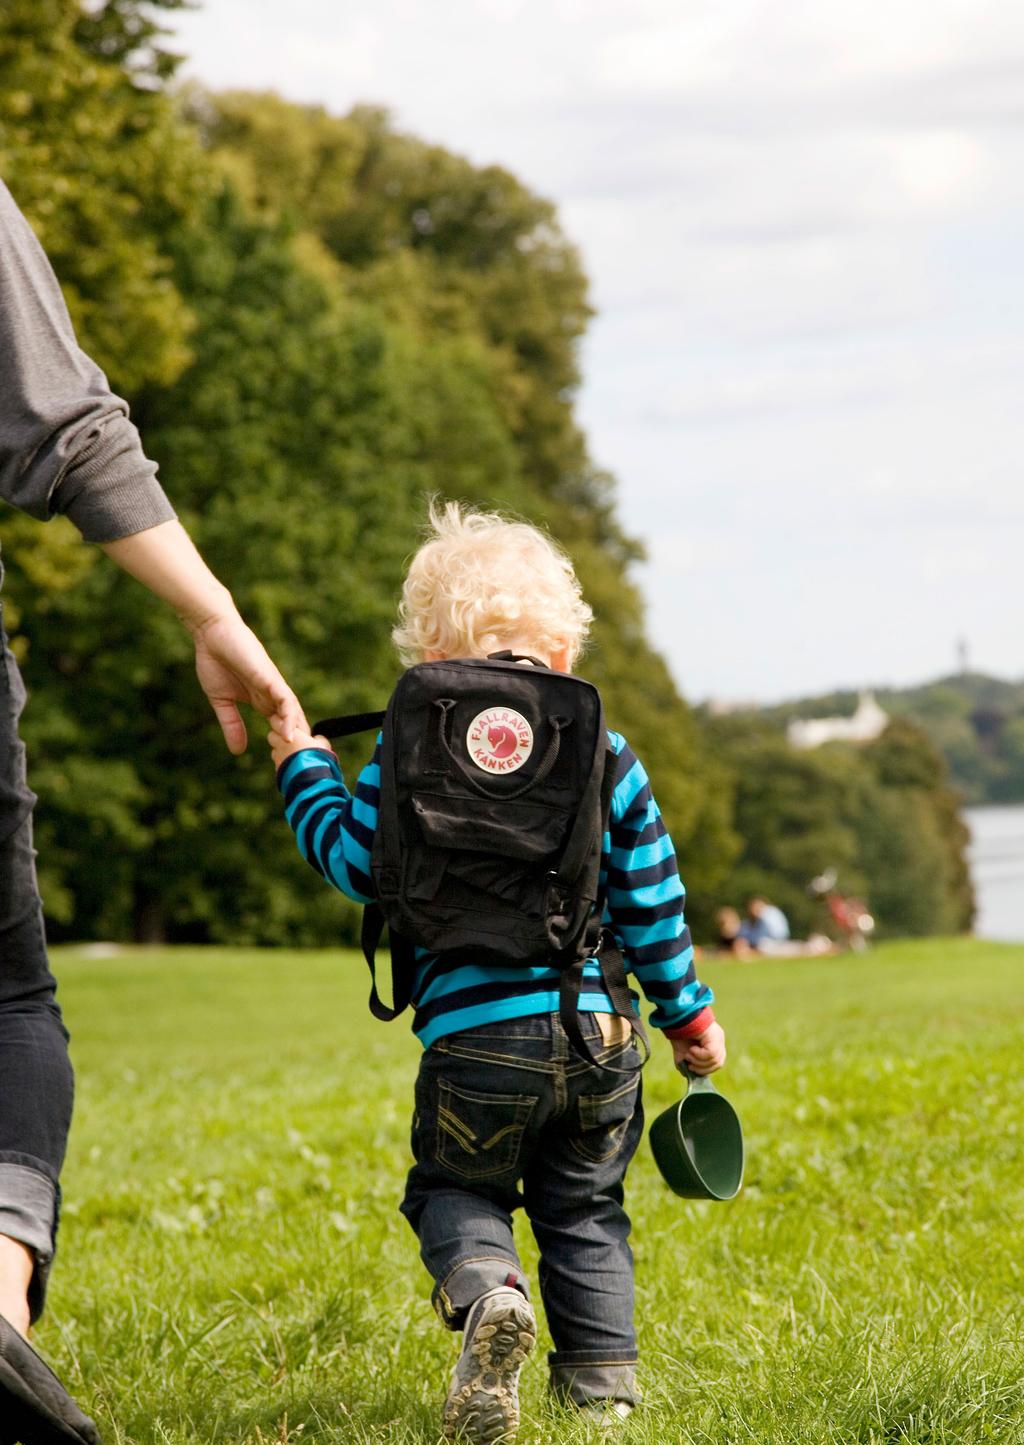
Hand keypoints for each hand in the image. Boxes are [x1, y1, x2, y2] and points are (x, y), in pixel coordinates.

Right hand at [99, 521, 306, 754]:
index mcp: (263, 700)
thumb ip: (232, 724)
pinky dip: (289, 715)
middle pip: (293, 721)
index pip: (282, 726)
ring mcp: (273, 685)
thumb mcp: (222, 702)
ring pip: (293, 712)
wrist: (210, 633)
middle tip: (302, 764)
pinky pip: (285, 699)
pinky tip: (290, 732)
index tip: (287, 763)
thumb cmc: (215, 661)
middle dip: (299, 742)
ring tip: (300, 753)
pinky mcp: (269, 676)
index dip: (286, 743)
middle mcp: (272, 694)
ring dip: (298, 732)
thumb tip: (238, 752)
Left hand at [268, 725, 332, 769]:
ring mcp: (278, 758)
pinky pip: (278, 764)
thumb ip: (319, 740)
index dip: (280, 723)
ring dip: (281, 752)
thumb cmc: (318, 759)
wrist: (310, 780)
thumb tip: (318, 739)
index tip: (288, 726)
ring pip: (275, 751)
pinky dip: (284, 764)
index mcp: (291, 734)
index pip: (276, 722)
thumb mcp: (323, 746)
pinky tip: (294, 768)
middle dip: (279, 737)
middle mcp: (281, 744)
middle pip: (272, 736)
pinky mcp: (277, 770)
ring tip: (294, 756)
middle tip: (291, 741)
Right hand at [671, 1021, 726, 1074]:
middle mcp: (719, 1040)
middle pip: (718, 1063)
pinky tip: (691, 1050)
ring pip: (715, 1059)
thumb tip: (689, 1075)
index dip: (705, 1070)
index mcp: (714, 1043)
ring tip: (688, 1055)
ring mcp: (718, 1036)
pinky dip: (699, 1055)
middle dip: (703, 1068)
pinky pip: (711, 1053)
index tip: (691, 1068)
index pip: (717, 1063)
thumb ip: (687, 1064)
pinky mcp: (714, 1034)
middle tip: (690, 1064)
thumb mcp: (682, 1053)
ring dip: (699, 1062)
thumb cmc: (679, 1032)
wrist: (676, 1017)